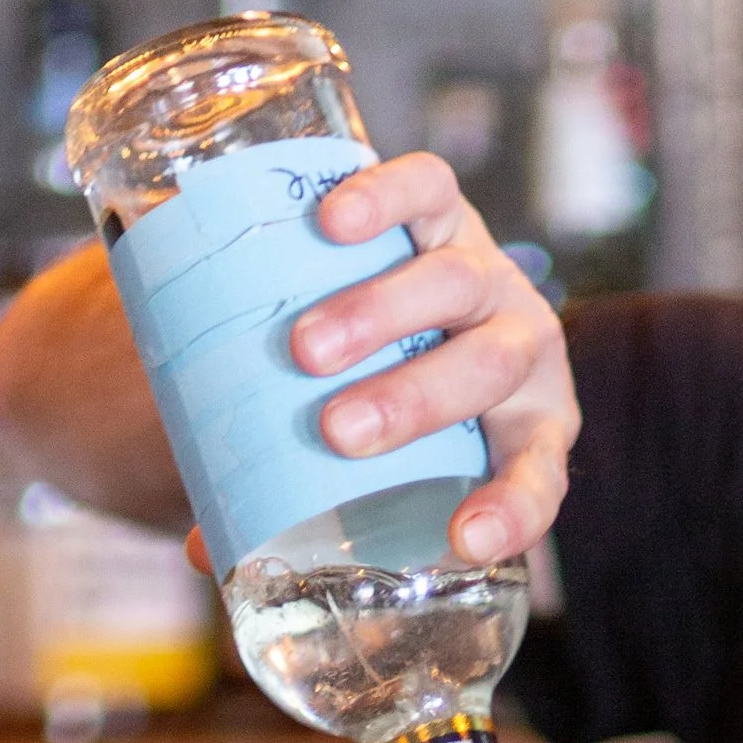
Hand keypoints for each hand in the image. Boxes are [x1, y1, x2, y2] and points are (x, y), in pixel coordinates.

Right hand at [291, 151, 578, 563]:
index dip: (509, 512)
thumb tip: (208, 552)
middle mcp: (519, 353)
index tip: (462, 540)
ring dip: (381, 314)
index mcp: (523, 435)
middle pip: (484, 370)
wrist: (404, 298)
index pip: (534, 481)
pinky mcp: (447, 209)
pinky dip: (385, 200)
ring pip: (454, 283)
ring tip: (306, 348)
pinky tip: (333, 223)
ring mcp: (486, 275)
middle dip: (412, 402)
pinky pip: (429, 190)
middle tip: (337, 429)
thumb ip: (307, 508)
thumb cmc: (387, 408)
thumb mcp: (372, 465)